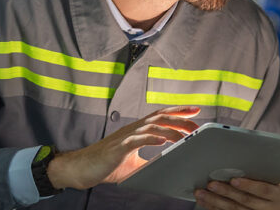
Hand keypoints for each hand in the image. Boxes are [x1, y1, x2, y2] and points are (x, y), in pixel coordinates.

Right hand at [47, 106, 199, 189]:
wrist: (82, 169)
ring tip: (185, 135)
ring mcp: (126, 137)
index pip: (161, 116)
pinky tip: (162, 141)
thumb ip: (150, 161)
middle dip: (181, 118)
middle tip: (197, 123)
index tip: (195, 111)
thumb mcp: (134, 164)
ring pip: (152, 126)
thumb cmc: (106, 165)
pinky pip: (137, 140)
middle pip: (161, 117)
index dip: (179, 111)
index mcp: (137, 131)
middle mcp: (133, 129)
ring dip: (170, 130)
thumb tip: (166, 165)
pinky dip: (151, 139)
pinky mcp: (119, 148)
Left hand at [195, 178, 279, 209]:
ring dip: (215, 201)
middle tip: (211, 184)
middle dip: (226, 192)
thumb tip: (238, 159)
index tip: (233, 180)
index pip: (263, 190)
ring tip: (201, 192)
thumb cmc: (271, 186)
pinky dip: (213, 207)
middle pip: (245, 201)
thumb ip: (260, 173)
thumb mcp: (273, 180)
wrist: (275, 207)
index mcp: (278, 195)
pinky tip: (204, 201)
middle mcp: (270, 209)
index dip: (248, 185)